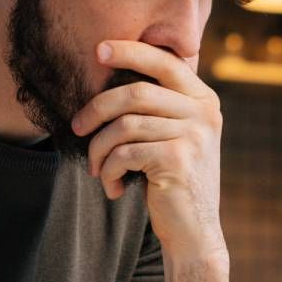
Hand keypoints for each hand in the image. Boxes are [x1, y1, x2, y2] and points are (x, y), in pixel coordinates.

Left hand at [72, 40, 224, 260]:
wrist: (194, 232)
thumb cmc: (173, 180)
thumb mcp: (176, 136)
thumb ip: (159, 106)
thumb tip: (111, 73)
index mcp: (203, 99)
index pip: (164, 62)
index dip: (130, 51)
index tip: (98, 49)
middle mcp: (204, 112)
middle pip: (135, 92)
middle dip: (96, 109)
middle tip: (77, 128)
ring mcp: (194, 135)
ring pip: (124, 125)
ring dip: (99, 149)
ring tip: (97, 169)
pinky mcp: (178, 159)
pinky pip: (124, 153)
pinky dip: (109, 171)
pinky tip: (113, 187)